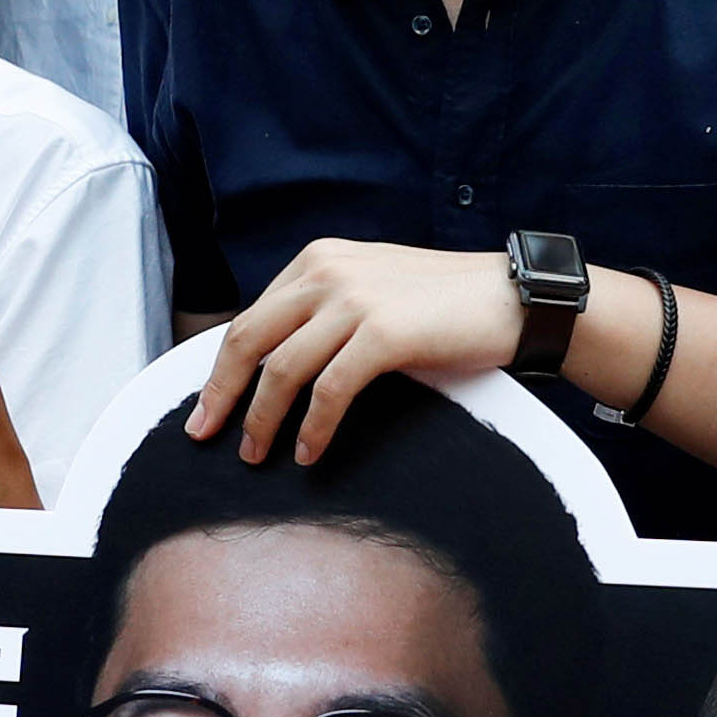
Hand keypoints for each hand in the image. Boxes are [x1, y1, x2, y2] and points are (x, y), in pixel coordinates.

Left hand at [185, 238, 519, 464]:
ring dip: (262, 420)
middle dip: (220, 393)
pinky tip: (308, 454)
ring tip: (255, 456)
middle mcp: (326, 271)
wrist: (512, 298)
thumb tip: (274, 362)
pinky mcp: (384, 333)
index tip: (207, 406)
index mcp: (317, 260)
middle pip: (249, 340)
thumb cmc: (443, 303)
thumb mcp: (370, 288)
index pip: (251, 317)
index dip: (221, 367)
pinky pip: (329, 390)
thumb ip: (323, 311)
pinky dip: (312, 428)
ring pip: (282, 369)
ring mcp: (354, 300)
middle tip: (203, 436)